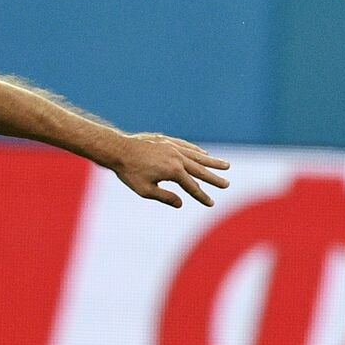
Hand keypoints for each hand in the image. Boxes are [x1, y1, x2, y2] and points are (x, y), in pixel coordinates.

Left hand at [109, 133, 230, 207]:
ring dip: (211, 161)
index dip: (202, 196)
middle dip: (214, 178)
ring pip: (197, 155)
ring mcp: (173, 147)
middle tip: (226, 184)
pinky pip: (186, 146)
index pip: (192, 187)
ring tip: (225, 165)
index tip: (211, 203)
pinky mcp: (167, 141)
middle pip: (200, 170)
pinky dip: (196, 150)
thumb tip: (180, 203)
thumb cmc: (130, 172)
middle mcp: (177, 158)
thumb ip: (165, 197)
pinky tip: (203, 153)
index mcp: (173, 171)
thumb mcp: (145, 190)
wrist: (119, 150)